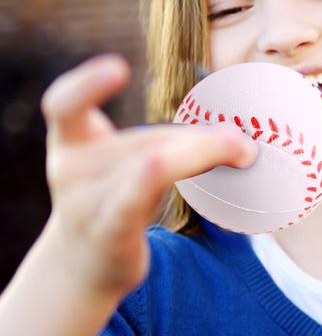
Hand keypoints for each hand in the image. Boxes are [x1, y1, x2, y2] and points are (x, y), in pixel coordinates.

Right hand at [41, 55, 255, 296]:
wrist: (84, 267)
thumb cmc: (114, 204)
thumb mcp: (127, 166)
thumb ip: (168, 145)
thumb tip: (239, 140)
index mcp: (72, 142)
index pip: (65, 105)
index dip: (87, 85)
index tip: (119, 68)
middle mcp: (70, 168)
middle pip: (145, 141)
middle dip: (197, 143)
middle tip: (242, 143)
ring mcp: (85, 202)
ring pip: (150, 161)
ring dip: (199, 154)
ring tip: (242, 151)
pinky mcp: (109, 230)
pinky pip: (133, 196)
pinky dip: (153, 173)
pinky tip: (166, 161)